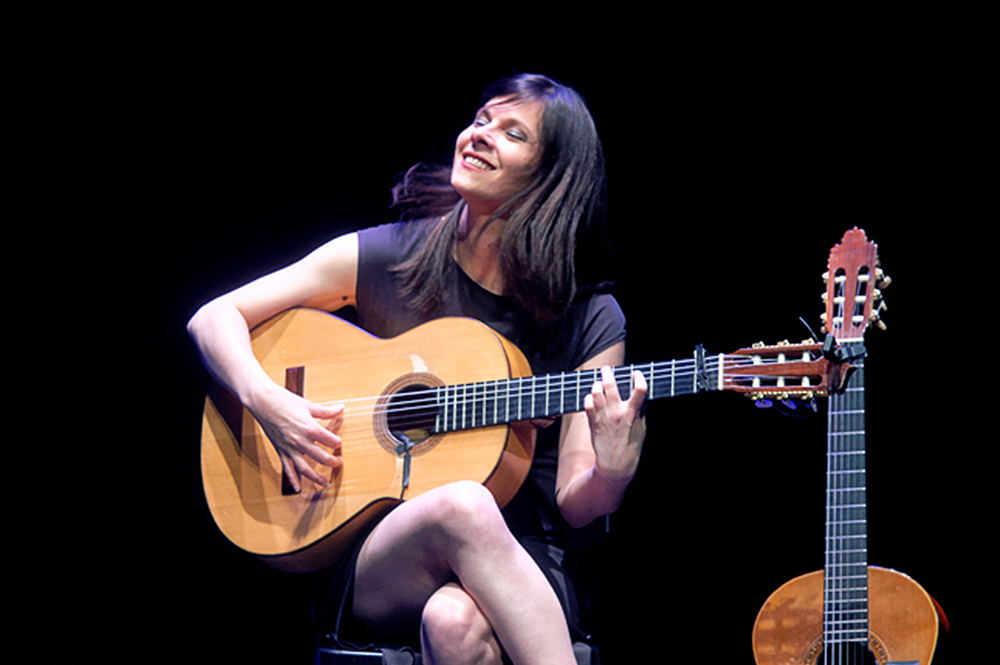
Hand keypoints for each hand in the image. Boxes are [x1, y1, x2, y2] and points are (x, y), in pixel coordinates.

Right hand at [247, 384, 344, 491]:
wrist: (262, 401)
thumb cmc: (283, 400)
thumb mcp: (308, 405)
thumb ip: (326, 411)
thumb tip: (341, 409)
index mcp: (309, 428)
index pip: (330, 441)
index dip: (337, 442)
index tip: (339, 443)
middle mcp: (300, 441)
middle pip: (322, 457)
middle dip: (333, 462)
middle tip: (339, 462)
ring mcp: (289, 448)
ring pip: (305, 468)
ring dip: (316, 478)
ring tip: (325, 483)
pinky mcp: (280, 450)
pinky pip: (287, 468)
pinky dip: (293, 479)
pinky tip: (298, 488)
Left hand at [583, 365, 647, 481]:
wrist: (615, 464)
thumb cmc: (631, 446)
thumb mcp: (641, 428)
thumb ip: (640, 410)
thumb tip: (641, 395)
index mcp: (632, 414)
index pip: (640, 390)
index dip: (639, 378)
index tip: (636, 373)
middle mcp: (616, 413)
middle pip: (610, 385)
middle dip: (608, 373)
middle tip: (607, 369)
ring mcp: (603, 416)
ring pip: (595, 391)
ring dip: (597, 384)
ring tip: (599, 383)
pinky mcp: (593, 422)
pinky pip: (587, 403)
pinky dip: (589, 397)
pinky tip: (593, 398)